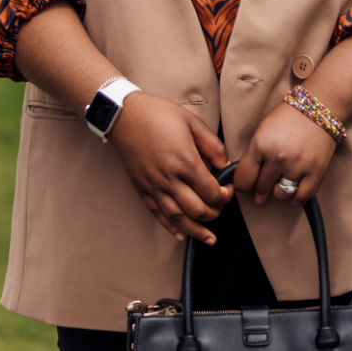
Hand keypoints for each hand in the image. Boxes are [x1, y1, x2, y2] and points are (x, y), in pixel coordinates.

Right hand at [108, 93, 231, 243]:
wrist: (123, 115)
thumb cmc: (157, 114)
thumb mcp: (191, 121)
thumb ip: (212, 144)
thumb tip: (225, 164)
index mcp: (185, 161)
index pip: (211, 192)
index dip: (224, 197)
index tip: (227, 192)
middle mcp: (169, 178)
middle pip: (197, 209)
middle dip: (213, 214)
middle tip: (219, 209)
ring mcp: (154, 186)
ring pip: (178, 218)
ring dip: (196, 231)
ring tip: (209, 238)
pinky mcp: (142, 189)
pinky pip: (158, 215)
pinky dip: (171, 227)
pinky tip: (181, 234)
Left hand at [233, 101, 337, 206]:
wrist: (320, 105)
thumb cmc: (289, 116)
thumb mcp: (263, 130)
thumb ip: (254, 156)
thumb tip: (248, 184)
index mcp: (261, 144)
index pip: (243, 178)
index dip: (242, 185)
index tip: (245, 185)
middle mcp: (278, 157)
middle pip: (261, 188)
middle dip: (260, 188)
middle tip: (265, 181)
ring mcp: (297, 166)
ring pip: (280, 196)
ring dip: (278, 192)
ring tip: (281, 182)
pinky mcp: (316, 172)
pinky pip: (301, 197)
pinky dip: (295, 198)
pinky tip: (293, 189)